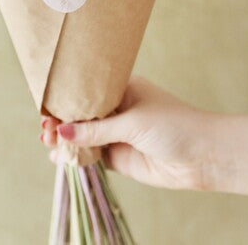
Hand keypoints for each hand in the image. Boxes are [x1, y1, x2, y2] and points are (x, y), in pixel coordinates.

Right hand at [40, 76, 214, 190]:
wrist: (203, 156)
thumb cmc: (173, 124)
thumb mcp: (132, 122)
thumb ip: (97, 129)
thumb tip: (63, 130)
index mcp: (123, 89)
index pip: (88, 92)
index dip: (67, 99)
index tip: (47, 106)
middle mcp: (118, 110)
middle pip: (82, 115)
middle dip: (62, 121)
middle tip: (45, 129)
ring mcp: (118, 134)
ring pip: (85, 136)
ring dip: (66, 139)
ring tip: (47, 142)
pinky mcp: (120, 156)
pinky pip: (93, 155)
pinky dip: (76, 156)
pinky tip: (59, 157)